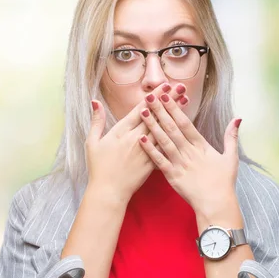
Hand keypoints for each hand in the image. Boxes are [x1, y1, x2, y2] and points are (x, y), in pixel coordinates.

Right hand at [85, 84, 187, 203]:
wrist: (109, 192)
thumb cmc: (99, 167)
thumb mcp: (92, 142)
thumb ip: (96, 121)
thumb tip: (95, 102)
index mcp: (121, 131)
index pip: (141, 109)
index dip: (154, 96)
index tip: (164, 85)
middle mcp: (135, 138)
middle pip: (155, 115)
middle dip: (168, 100)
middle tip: (181, 87)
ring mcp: (145, 150)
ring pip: (163, 128)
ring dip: (175, 114)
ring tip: (185, 102)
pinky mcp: (152, 162)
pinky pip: (165, 147)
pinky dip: (174, 135)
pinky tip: (183, 127)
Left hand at [137, 89, 241, 215]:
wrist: (216, 204)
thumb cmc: (224, 182)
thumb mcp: (231, 157)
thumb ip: (231, 137)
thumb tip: (238, 119)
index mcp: (201, 146)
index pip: (186, 123)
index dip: (175, 108)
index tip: (166, 95)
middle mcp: (189, 152)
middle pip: (172, 128)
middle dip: (160, 111)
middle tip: (150, 96)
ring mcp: (179, 164)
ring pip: (163, 141)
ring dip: (152, 126)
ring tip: (143, 112)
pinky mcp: (172, 176)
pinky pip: (159, 161)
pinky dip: (150, 150)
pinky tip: (141, 139)